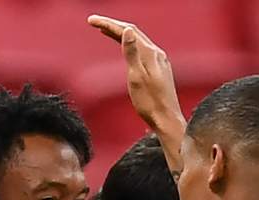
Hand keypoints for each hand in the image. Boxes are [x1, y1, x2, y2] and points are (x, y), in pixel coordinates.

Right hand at [87, 14, 184, 129]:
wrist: (166, 119)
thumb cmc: (150, 103)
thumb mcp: (136, 78)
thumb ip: (131, 53)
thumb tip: (127, 30)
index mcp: (150, 53)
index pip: (127, 31)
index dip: (108, 24)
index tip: (91, 21)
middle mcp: (156, 53)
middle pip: (132, 32)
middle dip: (112, 25)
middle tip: (94, 22)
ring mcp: (159, 61)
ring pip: (137, 40)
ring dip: (120, 33)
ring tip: (104, 30)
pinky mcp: (159, 69)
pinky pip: (142, 50)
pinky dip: (129, 44)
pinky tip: (125, 47)